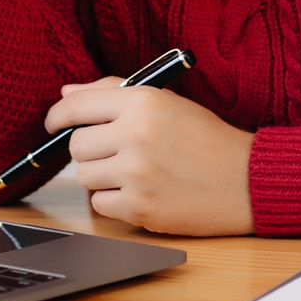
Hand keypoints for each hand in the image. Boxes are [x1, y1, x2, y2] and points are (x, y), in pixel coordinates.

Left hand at [47, 78, 255, 236]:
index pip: (76, 105)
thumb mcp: (164, 102)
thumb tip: (66, 92)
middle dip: (89, 150)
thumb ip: (112, 93)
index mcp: (141, 101)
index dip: (57, 116)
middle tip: (115, 152)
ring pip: (84, 176)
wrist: (247, 181)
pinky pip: (100, 205)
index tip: (52, 124)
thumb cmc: (205, 139)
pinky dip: (114, 202)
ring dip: (101, 177)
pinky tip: (142, 193)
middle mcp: (136, 134)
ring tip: (133, 173)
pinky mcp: (140, 208)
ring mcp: (137, 174)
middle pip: (76, 146)